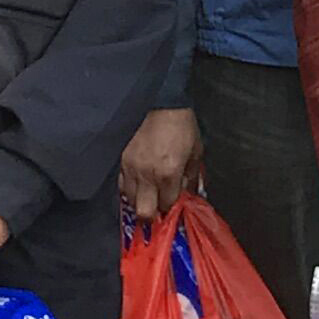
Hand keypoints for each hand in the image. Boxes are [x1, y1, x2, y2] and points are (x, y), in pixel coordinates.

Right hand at [117, 106, 202, 226]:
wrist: (161, 103)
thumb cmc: (181, 126)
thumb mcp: (196, 152)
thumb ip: (193, 177)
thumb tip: (192, 195)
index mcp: (168, 173)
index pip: (167, 205)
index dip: (171, 208)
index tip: (174, 205)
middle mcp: (147, 174)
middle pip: (144, 211)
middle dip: (152, 216)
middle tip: (158, 210)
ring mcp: (131, 167)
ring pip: (129, 200)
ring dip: (140, 201)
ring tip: (149, 195)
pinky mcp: (122, 159)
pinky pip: (121, 184)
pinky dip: (129, 188)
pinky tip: (138, 184)